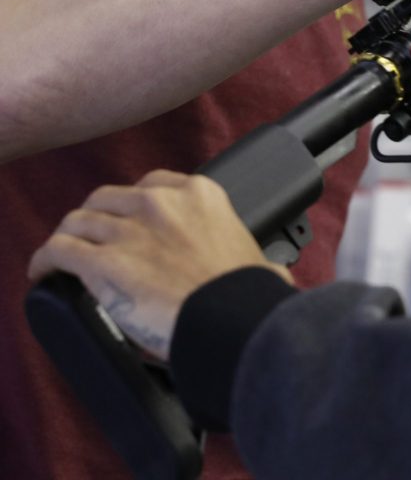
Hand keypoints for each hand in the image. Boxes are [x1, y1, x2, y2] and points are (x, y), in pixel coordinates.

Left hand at [27, 170, 288, 361]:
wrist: (231, 318)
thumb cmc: (246, 294)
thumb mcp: (257, 255)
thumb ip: (257, 256)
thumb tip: (275, 276)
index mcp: (200, 195)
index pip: (151, 185)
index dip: (133, 203)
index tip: (130, 219)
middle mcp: (160, 205)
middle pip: (107, 198)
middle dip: (96, 217)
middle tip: (93, 239)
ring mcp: (128, 231)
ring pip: (77, 222)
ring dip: (67, 238)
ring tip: (61, 255)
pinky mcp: (102, 263)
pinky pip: (58, 251)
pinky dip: (45, 260)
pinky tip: (43, 270)